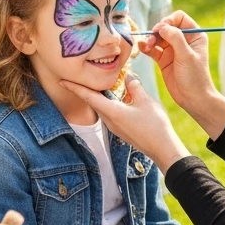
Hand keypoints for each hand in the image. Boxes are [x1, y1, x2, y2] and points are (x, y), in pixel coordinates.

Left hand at [58, 75, 190, 173]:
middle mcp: (109, 120)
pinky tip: (117, 96)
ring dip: (98, 96)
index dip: (75, 87)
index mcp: (112, 112)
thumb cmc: (154, 125)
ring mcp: (114, 127)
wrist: (162, 148)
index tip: (62, 80)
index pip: (88, 96)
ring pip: (102, 107)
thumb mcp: (145, 100)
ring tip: (97, 83)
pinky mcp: (121, 129)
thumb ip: (134, 86)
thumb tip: (128, 76)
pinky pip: (110, 113)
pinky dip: (109, 102)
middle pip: (93, 101)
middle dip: (85, 89)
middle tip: (78, 76)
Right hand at [139, 12, 224, 138]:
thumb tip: (162, 26)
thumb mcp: (187, 55)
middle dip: (157, 31)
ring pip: (157, 37)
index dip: (169, 20)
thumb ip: (175, 38)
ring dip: (150, 39)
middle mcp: (183, 40)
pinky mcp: (163, 60)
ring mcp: (172, 50)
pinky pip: (152, 49)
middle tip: (151, 39)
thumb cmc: (195, 77)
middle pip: (166, 27)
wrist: (193, 99)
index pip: (179, 18)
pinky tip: (142, 47)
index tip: (161, 29)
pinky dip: (146, 47)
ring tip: (147, 45)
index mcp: (194, 35)